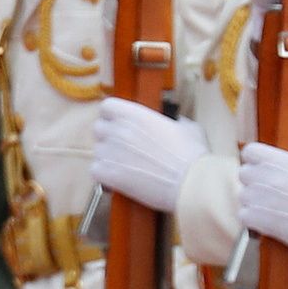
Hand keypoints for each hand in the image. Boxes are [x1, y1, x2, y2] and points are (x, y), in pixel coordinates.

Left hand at [90, 95, 204, 212]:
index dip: (111, 115)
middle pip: (98, 129)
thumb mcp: (187, 127)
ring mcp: (111, 152)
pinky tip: (119, 179)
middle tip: (124, 148)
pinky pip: (95, 171)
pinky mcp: (108, 174)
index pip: (107, 106)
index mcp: (135, 114)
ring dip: (108, 158)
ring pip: (97, 151)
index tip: (119, 123)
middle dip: (109, 137)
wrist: (190, 182)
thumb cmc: (192, 154)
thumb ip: (172, 121)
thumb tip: (172, 123)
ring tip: (126, 167)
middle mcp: (119, 130)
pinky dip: (104, 176)